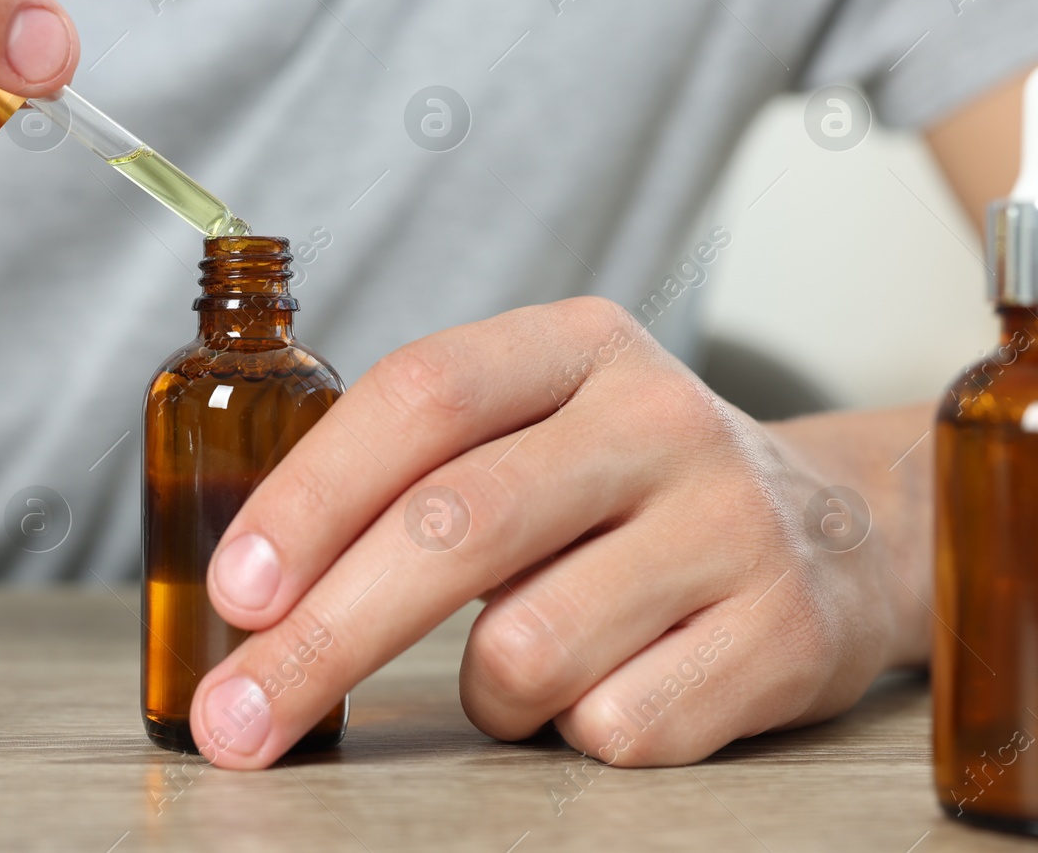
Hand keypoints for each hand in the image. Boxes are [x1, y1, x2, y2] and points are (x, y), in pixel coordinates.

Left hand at [190, 297, 924, 768]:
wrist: (842, 530)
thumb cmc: (628, 487)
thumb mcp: (538, 424)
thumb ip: (415, 468)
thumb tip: (254, 587)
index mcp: (575, 345)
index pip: (419, 395)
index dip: (310, 496)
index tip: (234, 593)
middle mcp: (658, 418)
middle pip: (456, 526)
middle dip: (324, 639)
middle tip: (239, 720)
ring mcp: (731, 525)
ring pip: (528, 649)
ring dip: (487, 692)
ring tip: (524, 664)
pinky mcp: (783, 636)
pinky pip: (617, 727)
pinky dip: (577, 732)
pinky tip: (616, 684)